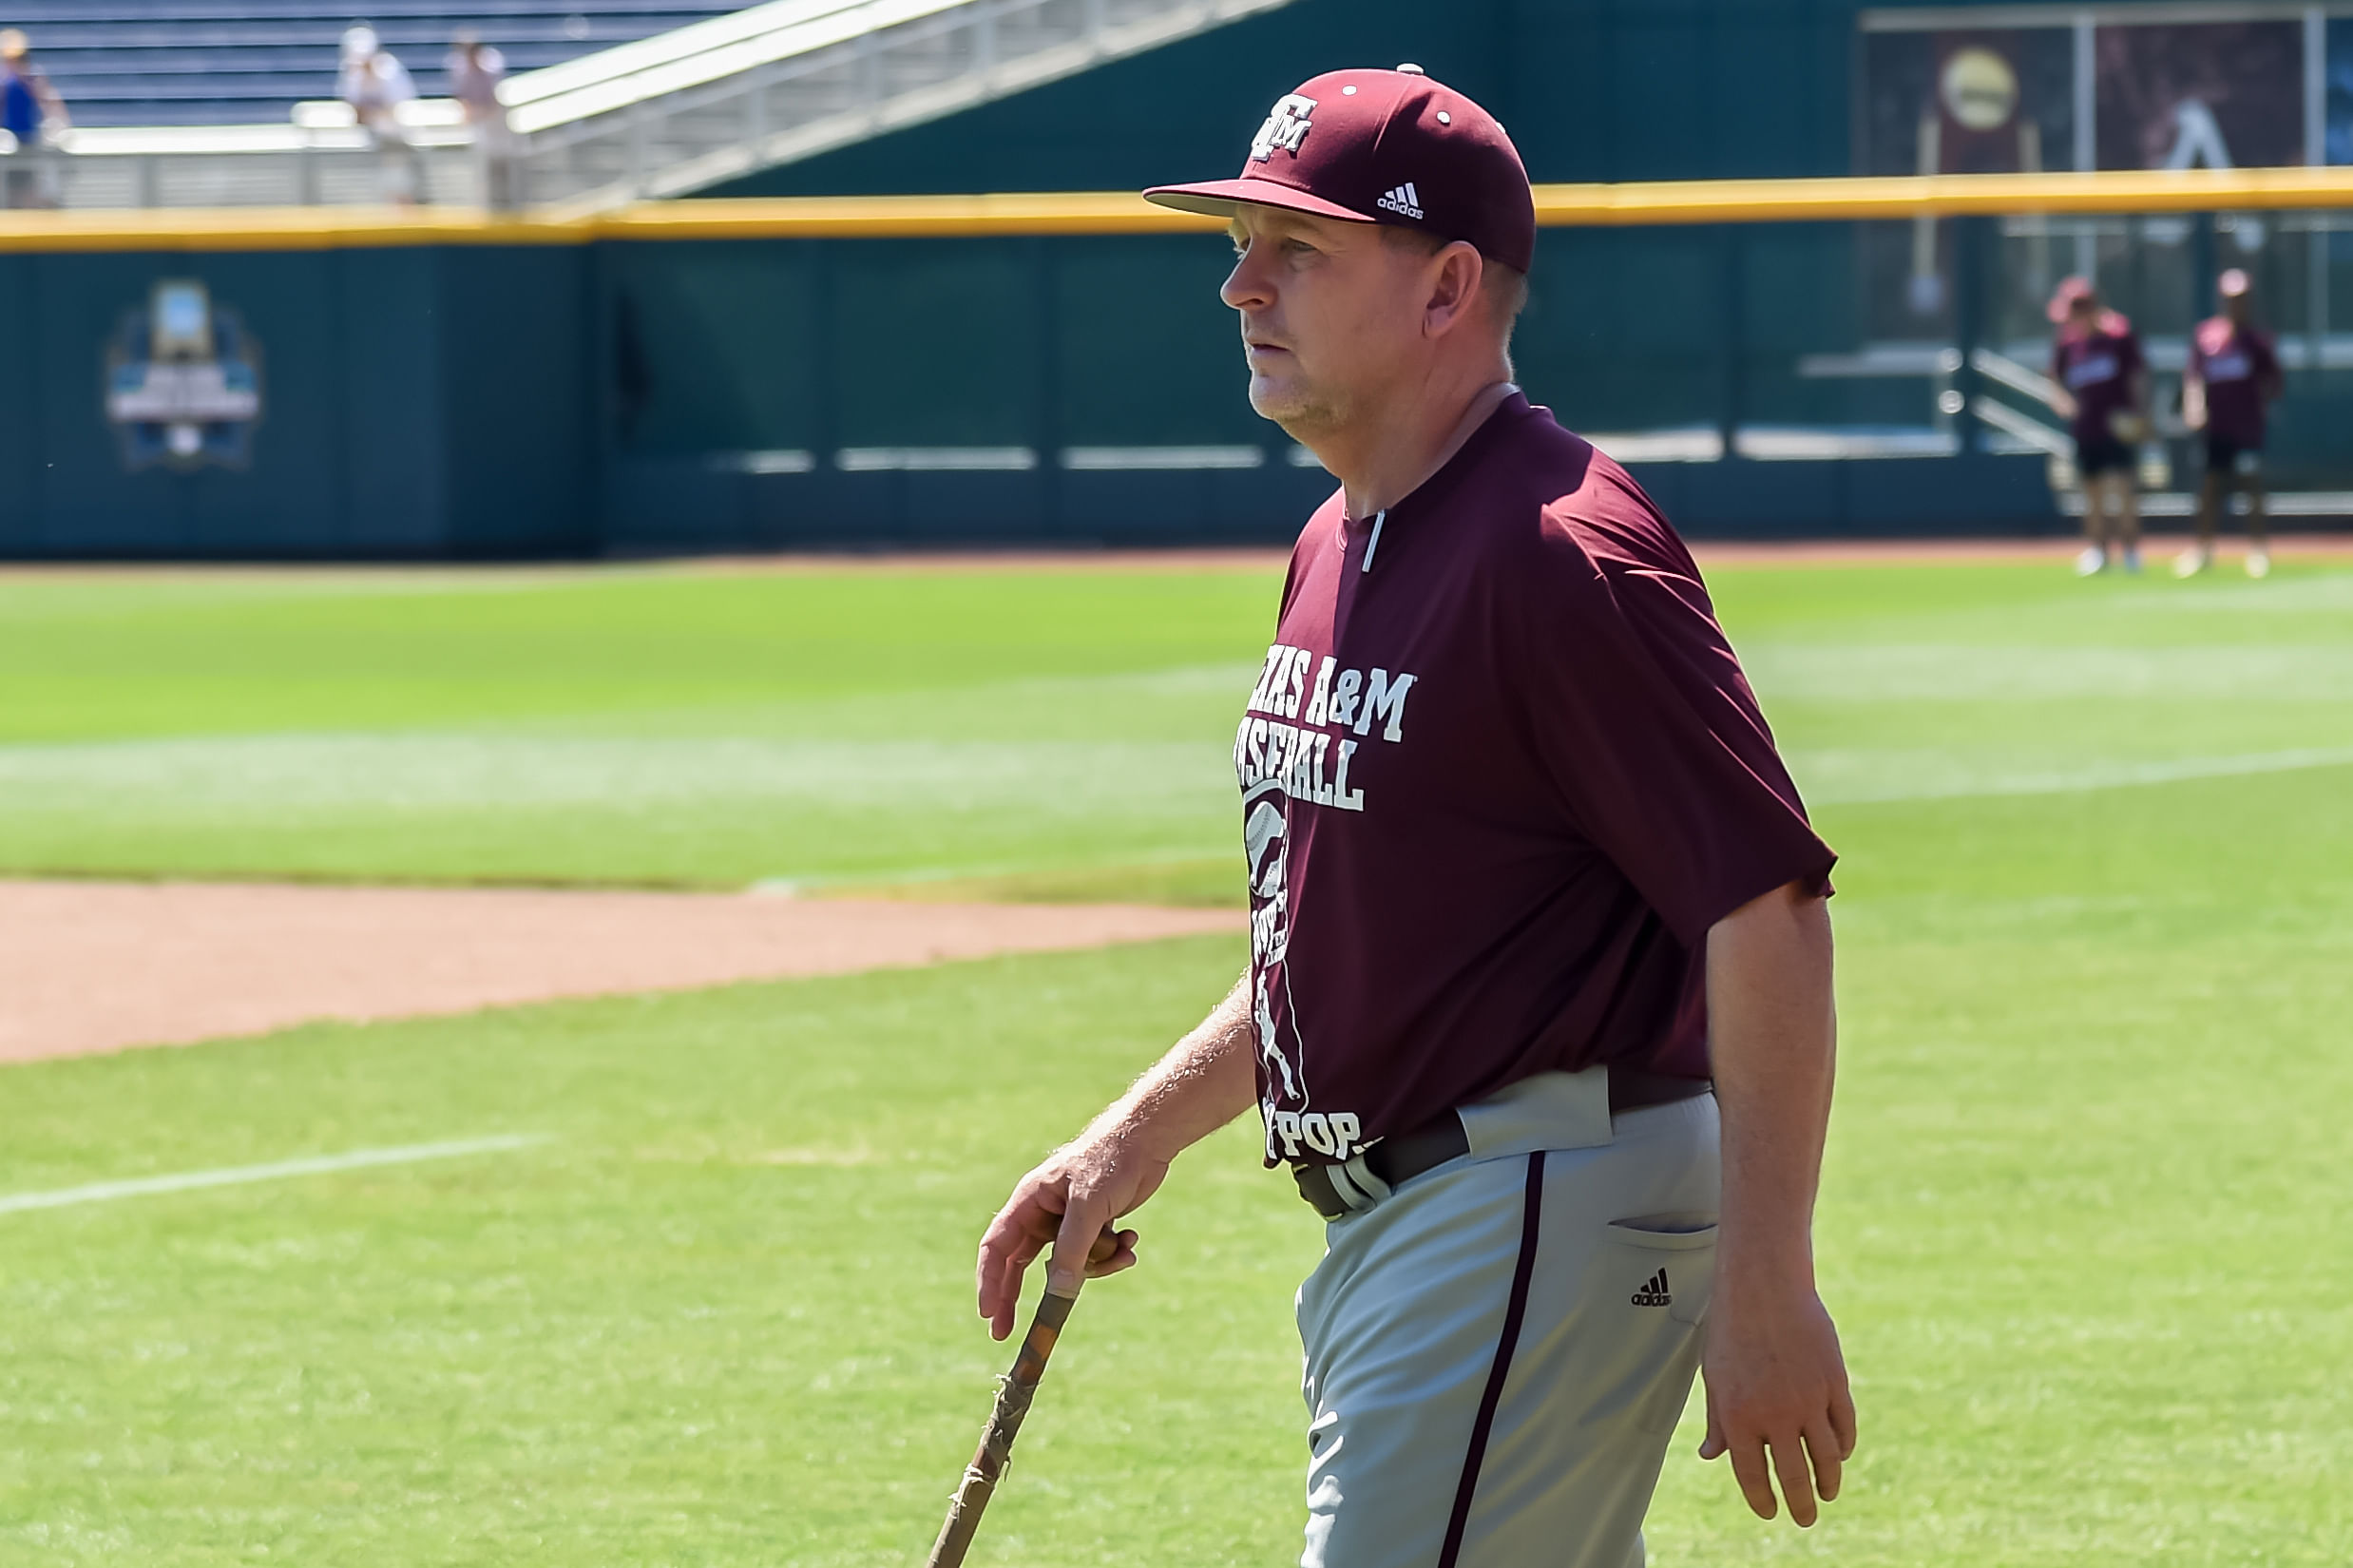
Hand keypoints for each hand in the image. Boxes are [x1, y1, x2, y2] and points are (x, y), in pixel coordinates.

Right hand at [974, 1125, 1165, 1339]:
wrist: (1147, 1141)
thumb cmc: (1110, 1162)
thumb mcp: (1088, 1208)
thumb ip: (1071, 1250)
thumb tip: (1057, 1294)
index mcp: (1028, 1201)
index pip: (996, 1246)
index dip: (988, 1280)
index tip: (988, 1312)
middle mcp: (1042, 1213)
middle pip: (1020, 1264)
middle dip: (1018, 1296)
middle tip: (1007, 1332)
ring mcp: (1068, 1222)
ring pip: (1068, 1265)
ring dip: (1095, 1266)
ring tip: (1123, 1249)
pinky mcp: (1094, 1226)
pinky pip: (1094, 1256)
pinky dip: (1112, 1255)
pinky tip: (1131, 1240)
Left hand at [1698, 1278, 1856, 1526]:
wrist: (1763, 1287)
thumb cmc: (1730, 1330)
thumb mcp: (1714, 1376)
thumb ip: (1717, 1421)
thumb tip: (1711, 1457)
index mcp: (1739, 1416)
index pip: (1752, 1475)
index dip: (1762, 1500)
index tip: (1770, 1512)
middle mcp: (1775, 1414)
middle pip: (1794, 1476)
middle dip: (1801, 1504)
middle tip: (1805, 1519)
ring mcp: (1809, 1400)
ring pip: (1827, 1458)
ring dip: (1828, 1482)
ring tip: (1826, 1494)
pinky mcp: (1835, 1383)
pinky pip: (1844, 1428)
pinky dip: (1844, 1448)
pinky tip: (1839, 1456)